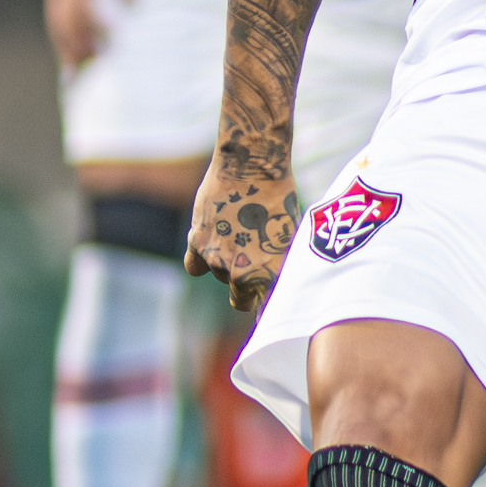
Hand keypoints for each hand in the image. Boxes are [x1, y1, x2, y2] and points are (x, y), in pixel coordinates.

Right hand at [43, 0, 131, 66]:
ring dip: (64, 49)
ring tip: (71, 74)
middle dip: (74, 49)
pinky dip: (59, 37)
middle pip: (64, 24)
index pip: (83, 9)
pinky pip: (53, 16)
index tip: (111, 45)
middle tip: (87, 73)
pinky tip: (66, 51)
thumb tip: (136, 9)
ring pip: (55, 24)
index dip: (95, 30)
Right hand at [184, 151, 298, 313]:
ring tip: (241, 232)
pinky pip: (195, 267)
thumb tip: (278, 294)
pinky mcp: (197, 243)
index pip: (266, 314)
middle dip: (247, 290)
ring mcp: (218, 259)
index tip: (269, 323)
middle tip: (253, 265)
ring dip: (227, 264)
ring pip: (220, 277)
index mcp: (273, 273)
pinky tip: (213, 240)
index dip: (267, 318)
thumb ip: (281, 268)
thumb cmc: (280, 198)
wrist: (253, 163)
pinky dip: (201, 258)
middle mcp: (244, 271)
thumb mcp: (290, 237)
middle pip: (240, 302)